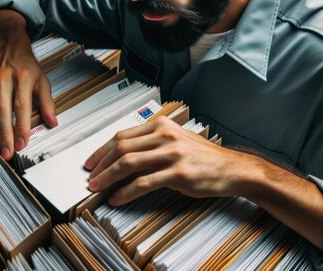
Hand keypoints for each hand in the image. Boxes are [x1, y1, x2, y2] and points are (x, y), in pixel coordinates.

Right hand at [0, 10, 57, 160]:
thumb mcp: (43, 80)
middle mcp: (3, 79)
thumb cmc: (27, 66)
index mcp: (23, 77)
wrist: (7, 45)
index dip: (21, 126)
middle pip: (2, 110)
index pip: (21, 105)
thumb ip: (47, 102)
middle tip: (7, 153)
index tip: (22, 144)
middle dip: (4, 134)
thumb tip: (53, 122)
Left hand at [84, 116, 256, 205]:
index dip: (102, 150)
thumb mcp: (176, 140)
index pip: (122, 135)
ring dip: (108, 177)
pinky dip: (125, 192)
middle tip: (91, 177)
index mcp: (161, 125)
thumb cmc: (203, 157)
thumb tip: (123, 155)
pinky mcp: (178, 173)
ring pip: (128, 163)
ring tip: (98, 187)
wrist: (231, 168)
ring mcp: (172, 153)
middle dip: (101, 164)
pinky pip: (143, 182)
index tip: (92, 162)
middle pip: (121, 148)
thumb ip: (152, 142)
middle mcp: (165, 136)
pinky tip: (117, 198)